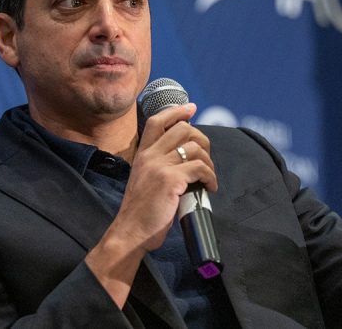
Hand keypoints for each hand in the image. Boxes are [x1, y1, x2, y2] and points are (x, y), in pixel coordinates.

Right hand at [112, 103, 216, 251]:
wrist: (130, 233)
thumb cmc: (140, 212)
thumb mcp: (144, 179)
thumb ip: (158, 165)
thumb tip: (184, 157)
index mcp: (142, 154)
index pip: (156, 121)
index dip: (176, 111)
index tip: (190, 108)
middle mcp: (149, 156)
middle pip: (183, 129)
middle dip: (202, 140)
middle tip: (206, 157)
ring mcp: (160, 166)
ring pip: (195, 148)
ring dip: (209, 162)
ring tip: (209, 177)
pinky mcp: (171, 180)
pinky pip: (200, 168)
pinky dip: (210, 177)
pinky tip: (210, 187)